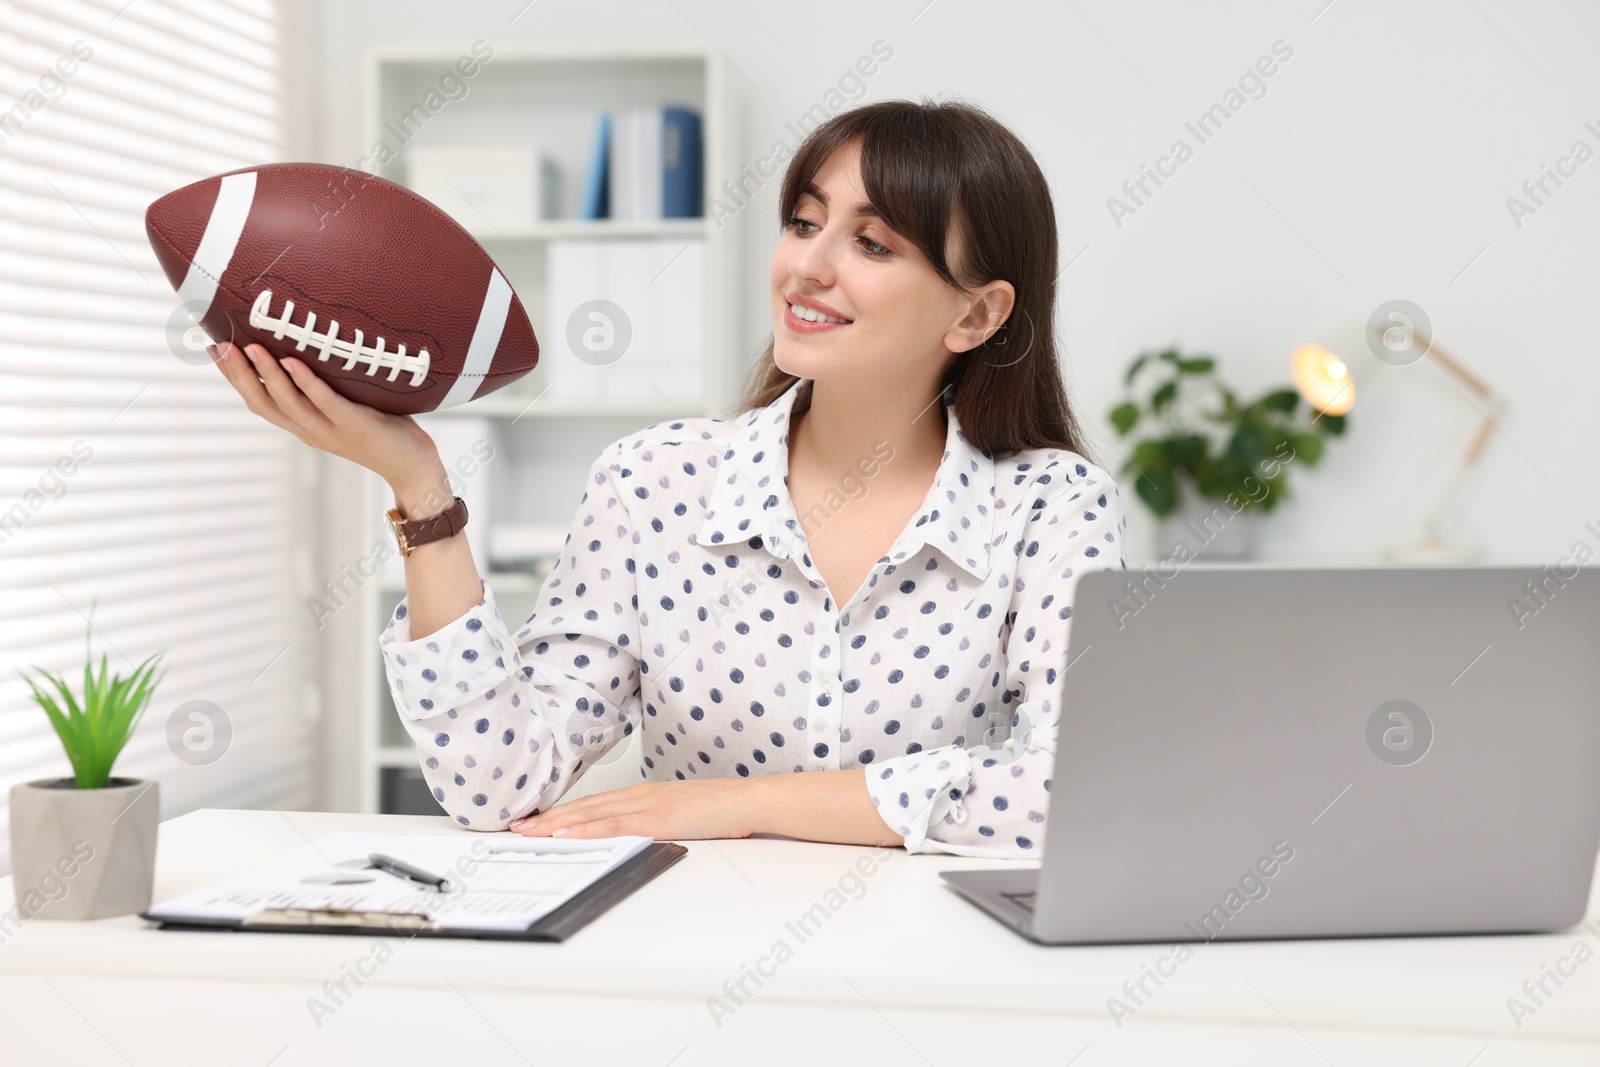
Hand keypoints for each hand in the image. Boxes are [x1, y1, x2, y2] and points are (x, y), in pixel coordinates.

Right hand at [210, 340, 439, 485]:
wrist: (412, 466)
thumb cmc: (380, 430)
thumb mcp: (342, 409)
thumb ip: (323, 389)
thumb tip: (308, 350)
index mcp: (302, 426)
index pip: (258, 401)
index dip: (234, 377)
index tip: (214, 349)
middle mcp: (308, 430)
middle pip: (263, 402)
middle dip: (238, 374)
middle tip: (218, 345)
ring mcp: (329, 429)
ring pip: (288, 403)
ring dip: (267, 374)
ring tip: (250, 347)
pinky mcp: (353, 425)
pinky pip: (324, 401)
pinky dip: (306, 382)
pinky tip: (292, 361)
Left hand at [507, 780, 754, 840]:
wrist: (747, 800)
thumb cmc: (721, 809)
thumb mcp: (680, 816)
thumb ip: (654, 824)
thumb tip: (635, 837)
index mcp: (643, 795)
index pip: (594, 805)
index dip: (562, 813)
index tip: (536, 821)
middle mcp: (639, 795)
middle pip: (584, 808)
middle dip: (548, 818)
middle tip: (516, 827)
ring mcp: (646, 805)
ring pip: (591, 814)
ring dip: (556, 824)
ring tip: (528, 832)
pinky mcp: (656, 819)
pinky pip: (613, 826)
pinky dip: (585, 830)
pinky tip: (565, 836)